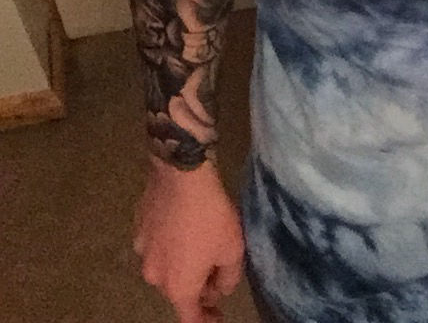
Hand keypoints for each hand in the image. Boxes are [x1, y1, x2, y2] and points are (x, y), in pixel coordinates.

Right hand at [134, 157, 245, 321]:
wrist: (182, 175)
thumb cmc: (211, 216)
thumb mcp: (233, 250)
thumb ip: (228, 279)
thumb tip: (218, 289)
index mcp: (178, 288)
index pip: (190, 319)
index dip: (206, 320)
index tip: (217, 315)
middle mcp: (154, 277)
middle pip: (178, 290)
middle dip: (197, 286)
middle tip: (215, 269)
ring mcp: (142, 253)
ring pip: (166, 267)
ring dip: (182, 262)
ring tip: (200, 242)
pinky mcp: (138, 229)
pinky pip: (158, 244)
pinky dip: (170, 242)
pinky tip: (183, 224)